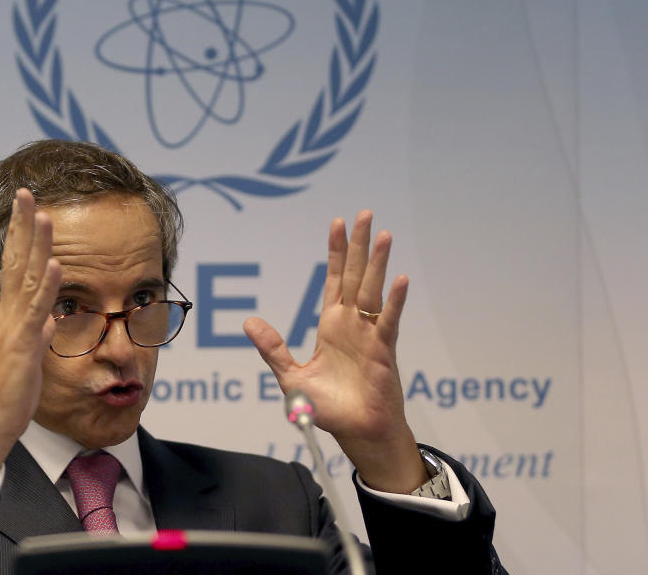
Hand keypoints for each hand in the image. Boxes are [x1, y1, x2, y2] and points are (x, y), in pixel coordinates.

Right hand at [0, 189, 61, 495]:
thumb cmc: (13, 390)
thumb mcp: (29, 354)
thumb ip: (38, 332)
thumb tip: (50, 318)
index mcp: (12, 313)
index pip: (16, 265)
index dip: (20, 234)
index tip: (26, 205)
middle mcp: (11, 313)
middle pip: (16, 261)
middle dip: (22, 225)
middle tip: (25, 192)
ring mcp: (15, 327)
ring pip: (27, 278)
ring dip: (36, 246)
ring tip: (44, 215)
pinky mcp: (22, 345)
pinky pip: (36, 312)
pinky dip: (47, 288)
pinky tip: (55, 266)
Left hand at [244, 211, 426, 491]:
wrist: (355, 434)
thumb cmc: (328, 409)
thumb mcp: (291, 377)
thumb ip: (273, 348)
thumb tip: (248, 322)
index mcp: (331, 326)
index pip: (333, 280)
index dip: (336, 252)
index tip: (337, 223)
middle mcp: (351, 324)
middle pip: (356, 276)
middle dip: (359, 245)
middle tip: (366, 214)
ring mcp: (369, 334)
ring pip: (374, 290)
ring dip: (378, 263)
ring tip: (384, 234)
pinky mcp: (383, 350)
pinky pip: (388, 320)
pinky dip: (394, 300)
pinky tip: (399, 278)